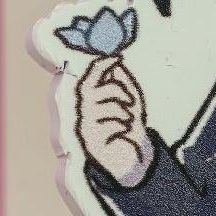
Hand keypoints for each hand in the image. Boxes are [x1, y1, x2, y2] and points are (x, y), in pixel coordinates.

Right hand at [76, 54, 153, 187]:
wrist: (133, 157)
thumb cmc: (129, 125)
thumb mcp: (129, 100)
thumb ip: (122, 82)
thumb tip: (115, 62)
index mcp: (89, 100)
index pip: (88, 78)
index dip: (99, 66)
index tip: (116, 58)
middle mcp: (82, 113)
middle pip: (93, 90)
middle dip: (117, 90)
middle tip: (131, 101)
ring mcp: (85, 129)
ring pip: (105, 107)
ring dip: (125, 112)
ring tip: (128, 121)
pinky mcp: (91, 144)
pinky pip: (111, 125)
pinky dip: (124, 127)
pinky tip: (124, 134)